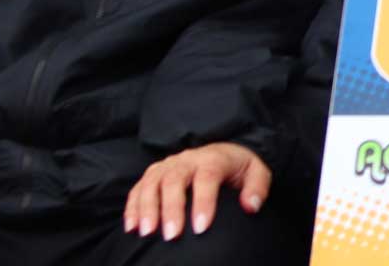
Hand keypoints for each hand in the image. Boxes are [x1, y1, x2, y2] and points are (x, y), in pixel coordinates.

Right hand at [122, 141, 269, 240]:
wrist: (223, 152)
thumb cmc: (238, 169)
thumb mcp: (256, 172)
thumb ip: (257, 187)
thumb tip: (251, 206)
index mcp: (214, 158)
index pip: (207, 177)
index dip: (203, 202)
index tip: (201, 228)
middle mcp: (188, 159)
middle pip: (174, 180)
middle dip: (171, 208)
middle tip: (171, 235)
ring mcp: (168, 165)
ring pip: (152, 182)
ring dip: (147, 208)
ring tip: (147, 232)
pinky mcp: (154, 173)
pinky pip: (138, 187)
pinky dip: (132, 206)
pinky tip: (131, 227)